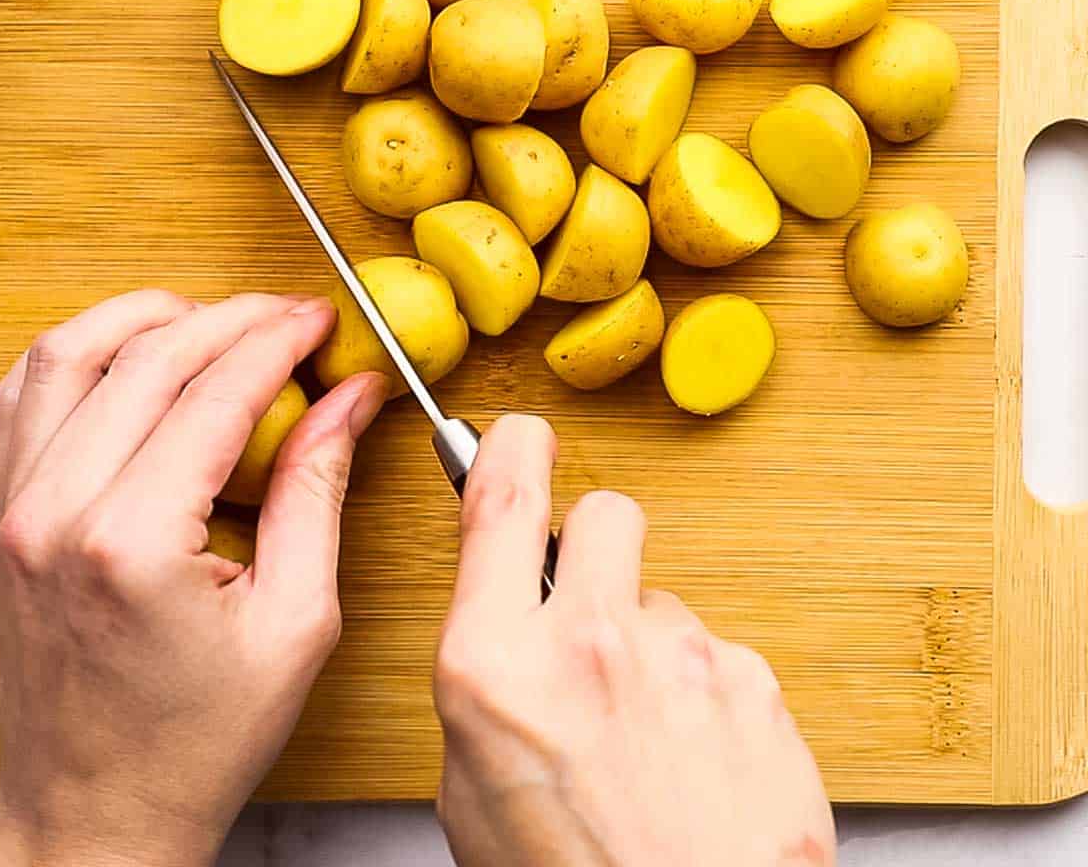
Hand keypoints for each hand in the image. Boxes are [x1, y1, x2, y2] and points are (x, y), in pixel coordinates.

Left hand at [0, 290, 387, 866]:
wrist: (97, 817)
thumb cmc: (197, 742)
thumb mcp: (296, 620)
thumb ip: (319, 489)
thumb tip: (349, 401)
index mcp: (133, 541)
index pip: (215, 392)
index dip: (279, 340)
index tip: (321, 321)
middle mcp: (56, 513)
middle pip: (145, 357)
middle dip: (230, 318)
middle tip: (286, 316)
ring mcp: (14, 512)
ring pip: (65, 355)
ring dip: (144, 318)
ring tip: (211, 321)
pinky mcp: (1, 518)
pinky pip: (23, 398)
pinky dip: (80, 356)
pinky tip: (132, 360)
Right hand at [433, 415, 835, 866]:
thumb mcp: (473, 787)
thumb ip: (487, 679)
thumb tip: (508, 621)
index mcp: (496, 665)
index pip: (502, 498)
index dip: (510, 446)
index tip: (519, 439)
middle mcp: (590, 642)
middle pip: (605, 513)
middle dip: (595, 546)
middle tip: (591, 610)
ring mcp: (683, 656)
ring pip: (663, 598)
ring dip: (652, 644)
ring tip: (650, 734)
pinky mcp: (754, 683)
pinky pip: (718, 655)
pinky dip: (705, 694)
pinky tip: (697, 761)